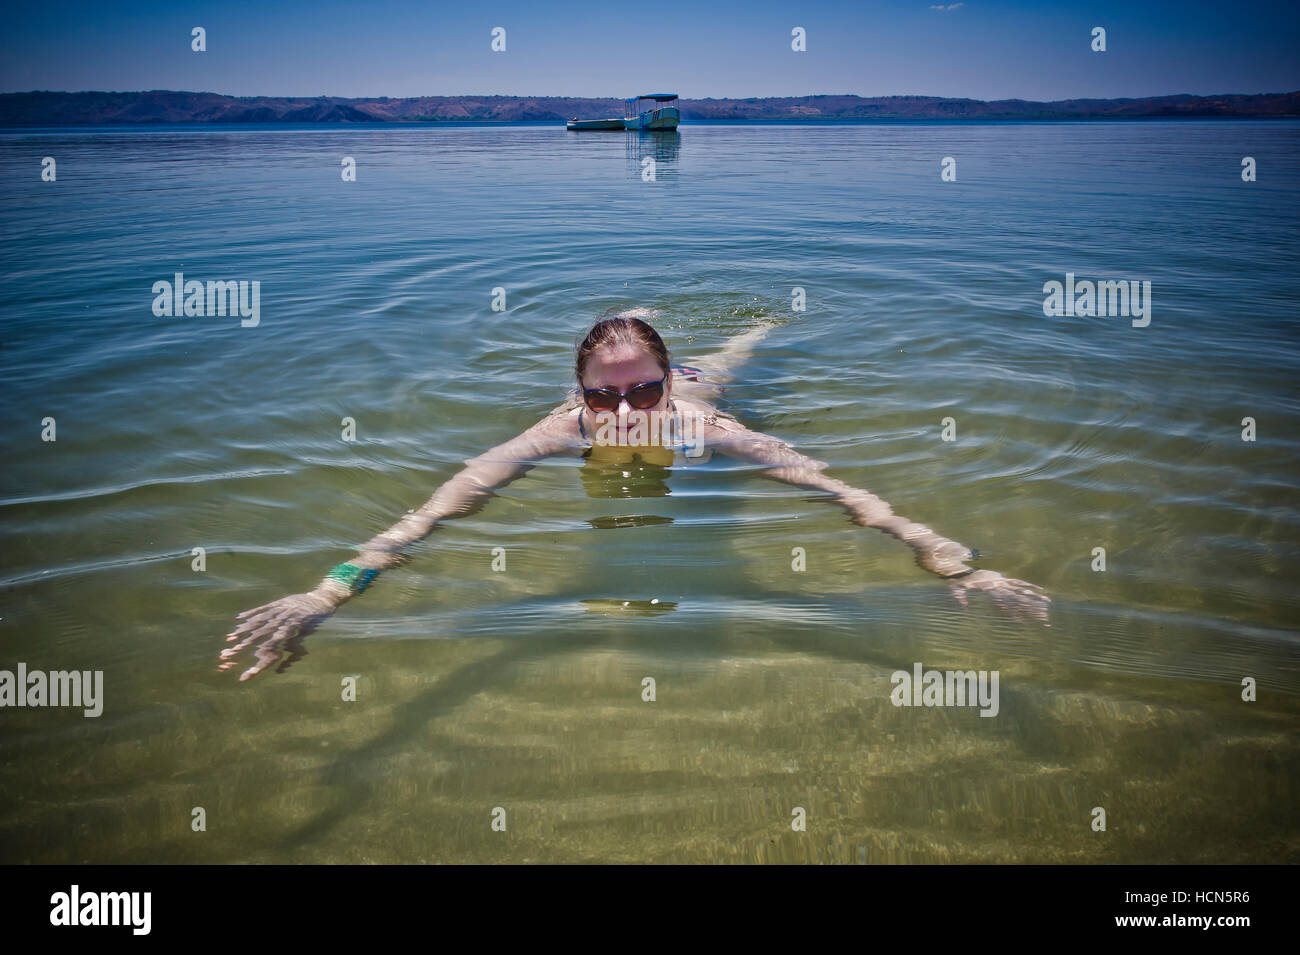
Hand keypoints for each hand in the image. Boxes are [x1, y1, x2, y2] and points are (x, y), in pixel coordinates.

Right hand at [220, 590, 338, 680]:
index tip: (252, 656)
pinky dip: (251, 612)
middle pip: (264, 631)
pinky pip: (263, 607)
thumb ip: (296, 644)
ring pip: (261, 619)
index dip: (265, 649)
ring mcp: (282, 608)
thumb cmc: (317, 621)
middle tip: (235, 649)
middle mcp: (286, 618)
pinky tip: (239, 618)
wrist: (323, 599)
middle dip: (249, 640)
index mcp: (294, 628)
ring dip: (246, 628)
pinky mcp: (279, 601)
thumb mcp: (310, 633)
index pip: (276, 641)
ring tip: (232, 637)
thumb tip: (286, 655)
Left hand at [948, 570, 1050, 625]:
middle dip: (1030, 608)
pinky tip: (1039, 590)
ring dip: (1034, 597)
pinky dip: (1028, 586)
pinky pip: (1017, 582)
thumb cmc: (957, 582)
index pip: (1003, 602)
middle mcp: (998, 586)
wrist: (960, 568)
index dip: (1012, 612)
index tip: (1022, 622)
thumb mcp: (956, 590)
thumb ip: (960, 597)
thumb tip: (964, 607)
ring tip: (1047, 603)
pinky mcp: (1002, 579)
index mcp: (989, 589)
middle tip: (1043, 616)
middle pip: (1016, 598)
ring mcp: (1002, 582)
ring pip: (1020, 590)